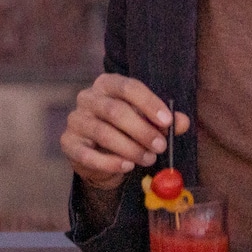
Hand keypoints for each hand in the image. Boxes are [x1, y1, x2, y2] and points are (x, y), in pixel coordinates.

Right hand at [60, 74, 191, 190]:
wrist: (100, 156)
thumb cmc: (126, 131)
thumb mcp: (147, 122)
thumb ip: (164, 122)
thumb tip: (183, 122)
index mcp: (106, 84)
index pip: (128, 87)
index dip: (149, 103)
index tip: (168, 121)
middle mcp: (87, 98)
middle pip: (115, 111)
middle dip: (142, 130)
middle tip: (161, 146)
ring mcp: (75, 120)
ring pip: (103, 133)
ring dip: (130, 148)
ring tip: (149, 159)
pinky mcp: (68, 143)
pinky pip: (88, 154)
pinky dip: (110, 163)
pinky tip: (127, 166)